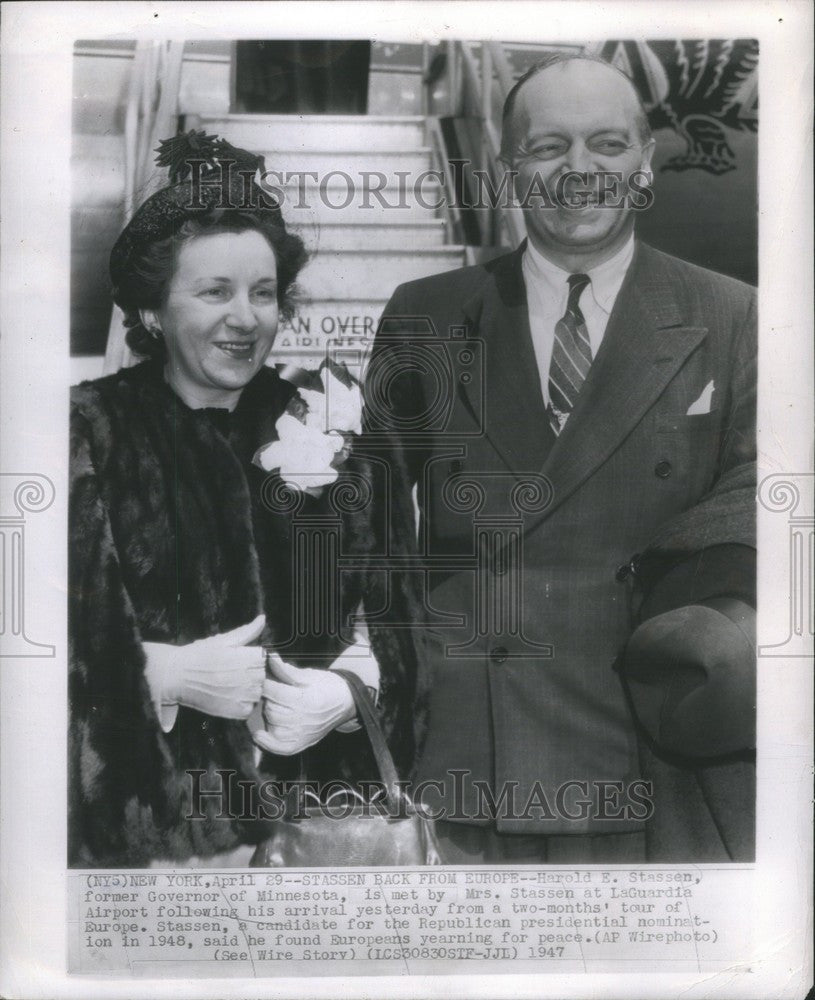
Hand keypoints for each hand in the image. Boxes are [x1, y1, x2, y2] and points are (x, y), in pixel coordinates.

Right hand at [143, 615, 265, 720]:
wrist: (176, 676)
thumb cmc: (199, 655)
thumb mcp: (223, 640)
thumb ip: (247, 631)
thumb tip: (263, 618)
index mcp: (250, 657)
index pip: (265, 659)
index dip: (251, 658)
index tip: (236, 660)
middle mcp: (251, 676)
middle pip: (263, 676)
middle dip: (250, 673)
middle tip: (229, 673)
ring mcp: (245, 695)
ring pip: (258, 692)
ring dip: (248, 690)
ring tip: (228, 685)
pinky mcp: (237, 711)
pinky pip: (250, 708)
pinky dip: (242, 704)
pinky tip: (227, 697)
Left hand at [252, 653, 355, 755]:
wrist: (345, 702)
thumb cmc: (327, 685)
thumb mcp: (309, 675)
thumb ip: (287, 670)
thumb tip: (270, 658)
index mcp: (307, 699)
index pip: (275, 692)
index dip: (266, 684)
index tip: (264, 679)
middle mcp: (305, 720)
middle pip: (271, 710)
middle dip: (267, 699)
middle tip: (272, 693)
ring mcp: (304, 734)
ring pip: (273, 726)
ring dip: (269, 715)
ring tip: (273, 706)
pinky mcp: (303, 743)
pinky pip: (281, 748)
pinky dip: (268, 743)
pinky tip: (259, 734)